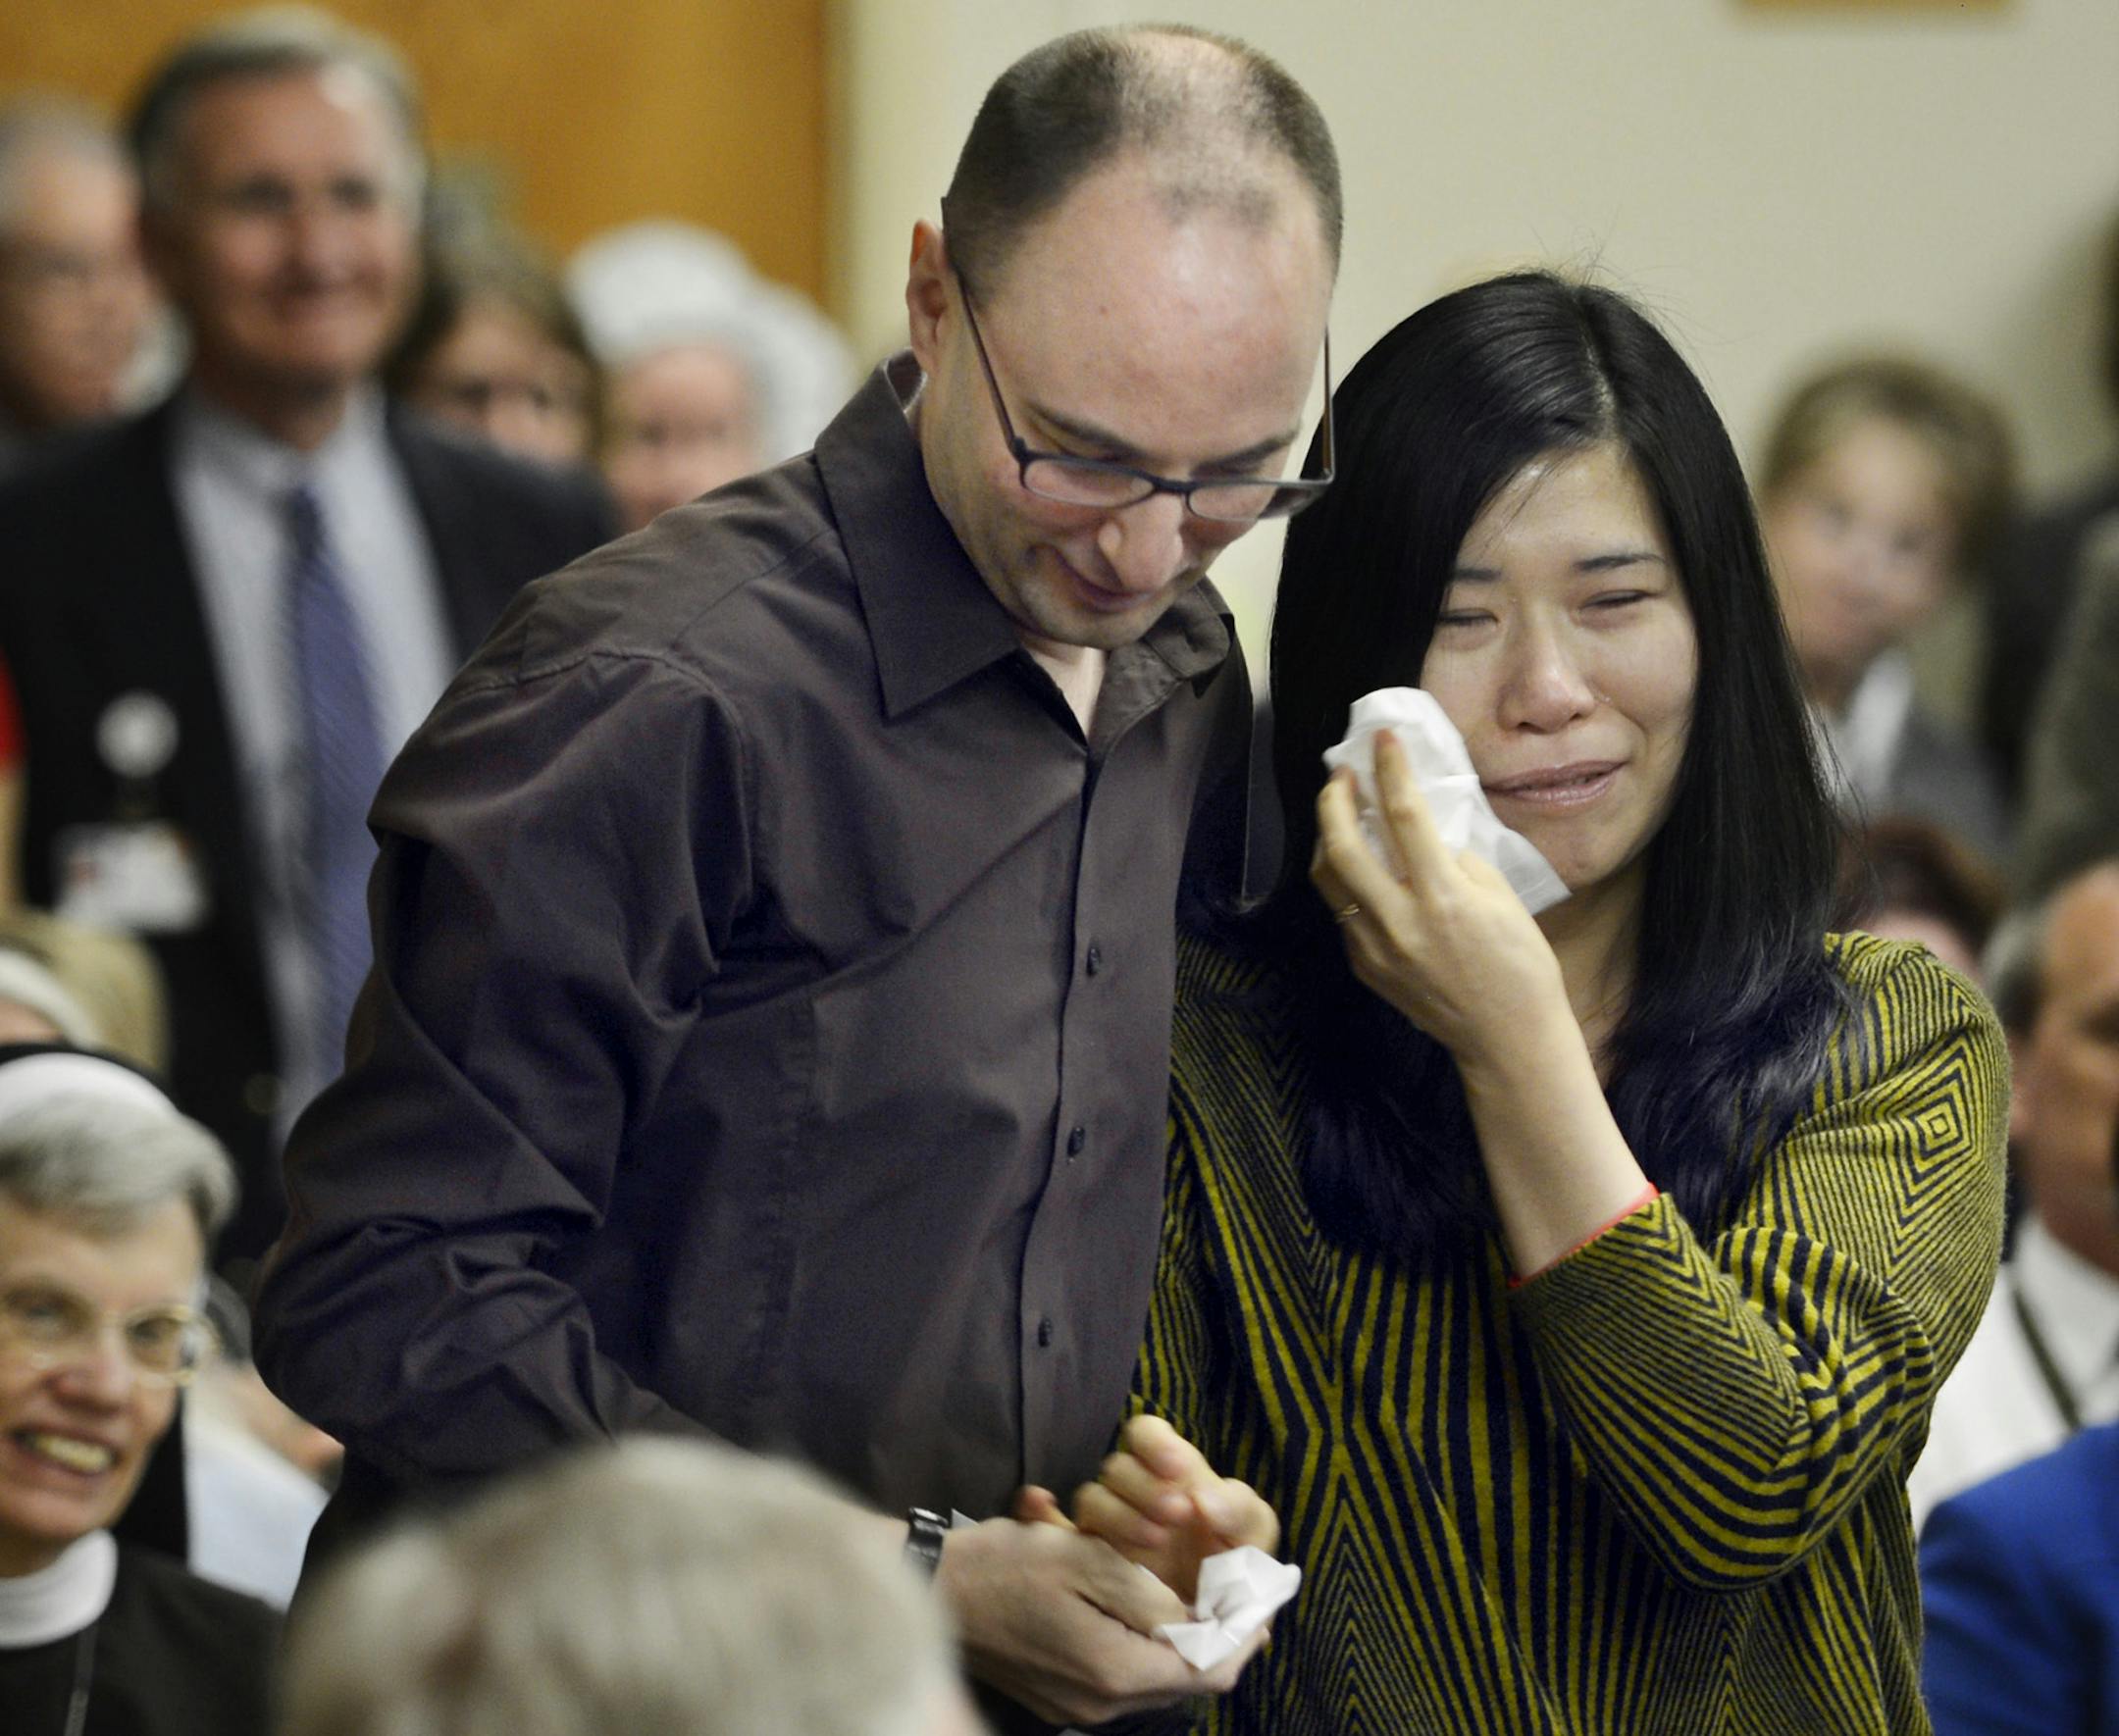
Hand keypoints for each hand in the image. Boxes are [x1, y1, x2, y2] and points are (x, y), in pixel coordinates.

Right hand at [935, 1513, 1265, 1725]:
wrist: (930, 1591)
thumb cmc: (1006, 1567)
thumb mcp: (1087, 1560)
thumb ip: (1152, 1597)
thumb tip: (1199, 1622)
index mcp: (1115, 1672)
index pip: (1209, 1669)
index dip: (1245, 1633)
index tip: (1267, 1597)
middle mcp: (1102, 1706)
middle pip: (1187, 1680)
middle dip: (1221, 1637)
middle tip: (1243, 1594)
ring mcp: (1077, 1709)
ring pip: (1156, 1679)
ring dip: (1185, 1642)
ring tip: (1206, 1596)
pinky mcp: (1059, 1700)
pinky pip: (1124, 1678)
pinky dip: (1149, 1647)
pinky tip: (1152, 1610)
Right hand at [1066, 1414, 1278, 1602]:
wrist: (1223, 1608)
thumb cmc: (1238, 1553)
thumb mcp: (1253, 1528)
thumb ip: (1237, 1507)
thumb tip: (1202, 1498)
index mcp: (1172, 1469)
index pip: (1144, 1433)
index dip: (1153, 1443)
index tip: (1179, 1469)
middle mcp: (1136, 1490)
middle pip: (1117, 1467)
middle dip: (1144, 1487)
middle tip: (1178, 1513)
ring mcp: (1113, 1522)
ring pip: (1092, 1499)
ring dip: (1120, 1515)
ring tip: (1157, 1540)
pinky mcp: (1098, 1556)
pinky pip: (1072, 1533)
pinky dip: (1072, 1527)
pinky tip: (1089, 1535)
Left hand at [1311, 729, 1565, 1064]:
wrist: (1508, 1038)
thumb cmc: (1520, 965)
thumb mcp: (1501, 897)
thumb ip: (1455, 859)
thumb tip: (1422, 830)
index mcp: (1442, 898)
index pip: (1405, 817)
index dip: (1391, 770)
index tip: (1384, 739)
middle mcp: (1399, 922)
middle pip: (1342, 846)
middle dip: (1335, 799)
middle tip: (1342, 774)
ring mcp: (1375, 949)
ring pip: (1328, 880)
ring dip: (1328, 838)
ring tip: (1340, 814)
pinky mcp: (1365, 967)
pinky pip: (1342, 912)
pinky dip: (1345, 881)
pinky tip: (1360, 867)